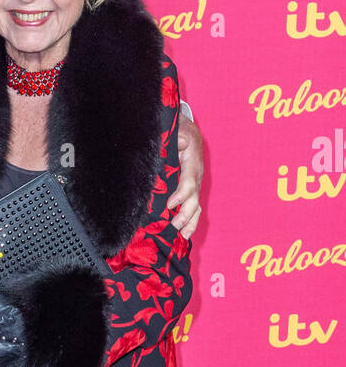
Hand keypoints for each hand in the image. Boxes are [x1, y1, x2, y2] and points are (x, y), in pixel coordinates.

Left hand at [170, 115, 202, 236]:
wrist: (188, 131)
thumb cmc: (181, 131)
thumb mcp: (179, 130)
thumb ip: (178, 138)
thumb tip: (180, 144)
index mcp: (192, 163)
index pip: (189, 181)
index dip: (181, 194)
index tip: (170, 204)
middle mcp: (196, 176)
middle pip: (194, 199)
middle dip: (185, 214)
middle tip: (174, 226)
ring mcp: (194, 184)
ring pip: (196, 206)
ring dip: (190, 222)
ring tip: (183, 236)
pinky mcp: (190, 190)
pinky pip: (193, 207)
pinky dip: (190, 221)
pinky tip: (183, 234)